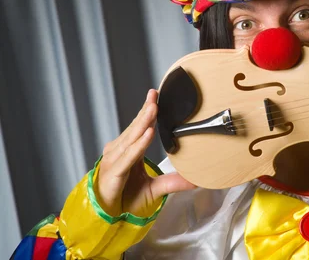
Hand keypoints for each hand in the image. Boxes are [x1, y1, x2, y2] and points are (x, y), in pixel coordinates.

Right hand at [96, 89, 195, 216]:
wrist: (108, 218)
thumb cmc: (126, 200)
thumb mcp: (155, 189)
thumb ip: (173, 182)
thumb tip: (196, 180)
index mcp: (129, 151)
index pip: (139, 127)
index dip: (146, 111)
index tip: (155, 94)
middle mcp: (119, 152)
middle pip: (135, 128)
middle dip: (146, 111)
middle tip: (155, 95)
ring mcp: (114, 161)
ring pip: (131, 139)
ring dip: (143, 123)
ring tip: (153, 108)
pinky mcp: (114, 172)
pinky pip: (129, 156)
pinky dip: (139, 145)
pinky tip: (148, 133)